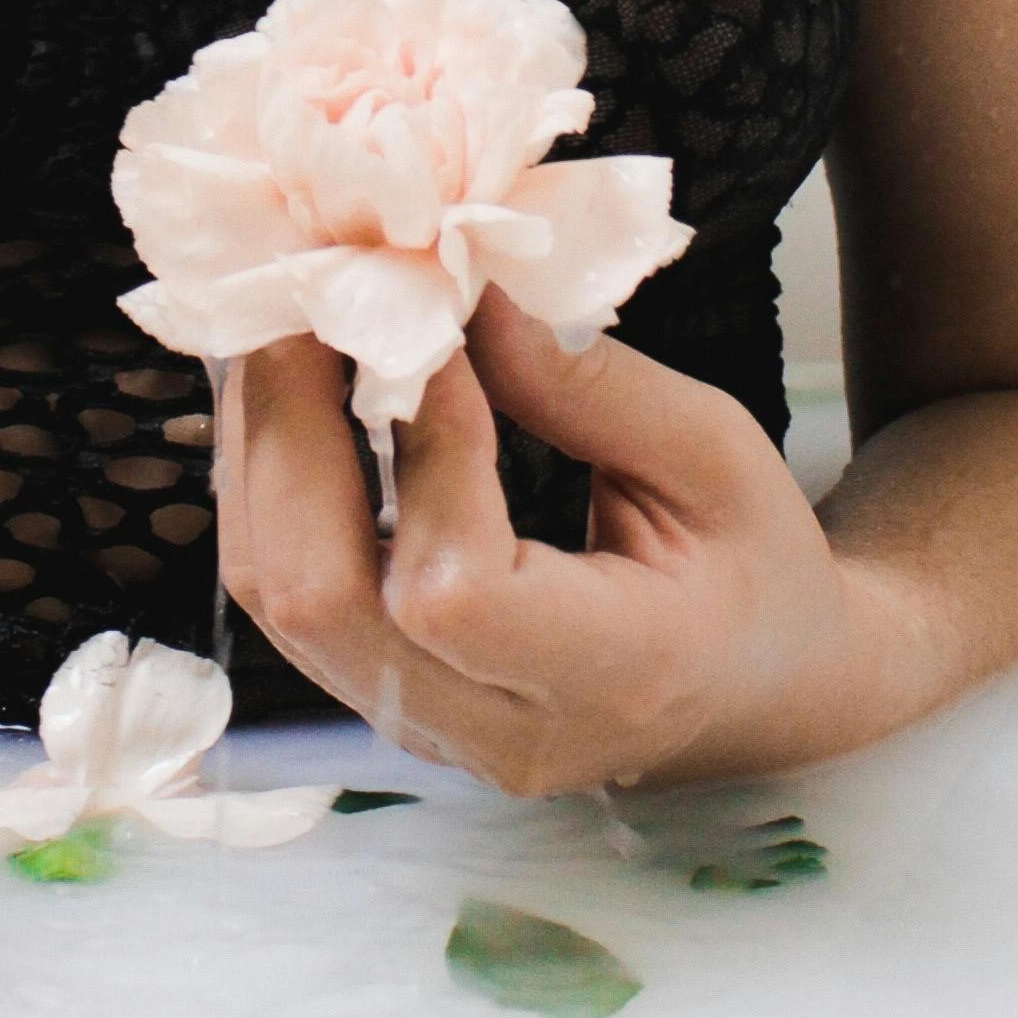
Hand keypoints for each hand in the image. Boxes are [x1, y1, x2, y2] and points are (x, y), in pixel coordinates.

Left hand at [217, 286, 880, 795]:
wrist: (757, 687)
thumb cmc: (753, 563)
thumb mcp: (714, 453)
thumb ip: (585, 383)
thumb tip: (457, 287)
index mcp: (615, 676)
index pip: (454, 592)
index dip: (419, 452)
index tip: (425, 325)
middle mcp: (501, 730)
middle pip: (319, 605)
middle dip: (289, 433)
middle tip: (304, 295)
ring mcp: (429, 730)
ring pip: (280, 601)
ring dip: (261, 448)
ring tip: (285, 323)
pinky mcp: (386, 700)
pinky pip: (289, 597)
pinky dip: (275, 482)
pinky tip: (295, 391)